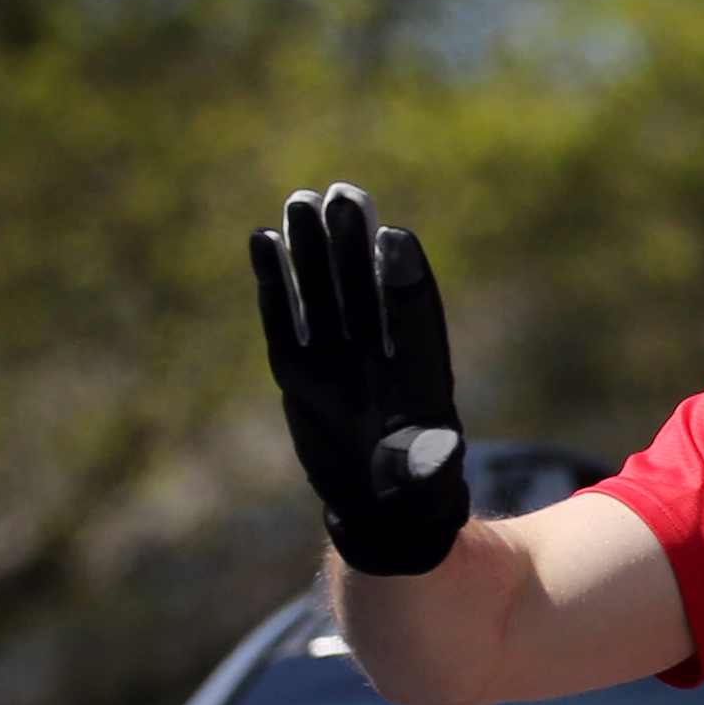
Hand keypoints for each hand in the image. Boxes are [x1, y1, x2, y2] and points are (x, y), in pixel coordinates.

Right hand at [250, 183, 470, 577]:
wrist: (380, 510)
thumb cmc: (416, 496)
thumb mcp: (427, 484)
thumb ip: (429, 464)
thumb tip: (440, 450)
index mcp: (420, 377)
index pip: (413, 318)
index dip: (403, 280)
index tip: (394, 237)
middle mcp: (378, 358)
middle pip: (365, 290)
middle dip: (354, 246)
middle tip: (346, 194)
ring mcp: (338, 360)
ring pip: (324, 294)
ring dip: (314, 249)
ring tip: (302, 199)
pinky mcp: (300, 370)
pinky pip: (284, 320)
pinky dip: (274, 283)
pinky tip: (263, 238)